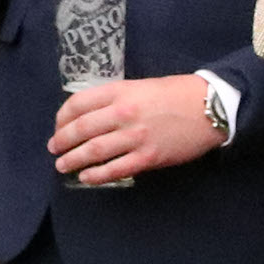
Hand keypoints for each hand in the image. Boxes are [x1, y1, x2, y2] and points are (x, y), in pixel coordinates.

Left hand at [48, 74, 223, 184]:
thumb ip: (115, 99)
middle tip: (54, 149)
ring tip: (62, 165)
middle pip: (81, 129)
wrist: (209, 107)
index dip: (61, 118)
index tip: (58, 126)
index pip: (77, 104)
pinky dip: (97, 175)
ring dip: (73, 160)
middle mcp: (123, 113)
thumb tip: (90, 115)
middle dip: (62, 141)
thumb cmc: (175, 93)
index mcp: (119, 91)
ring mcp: (135, 136)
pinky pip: (116, 169)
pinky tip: (86, 177)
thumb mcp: (139, 86)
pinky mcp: (148, 157)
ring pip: (94, 151)